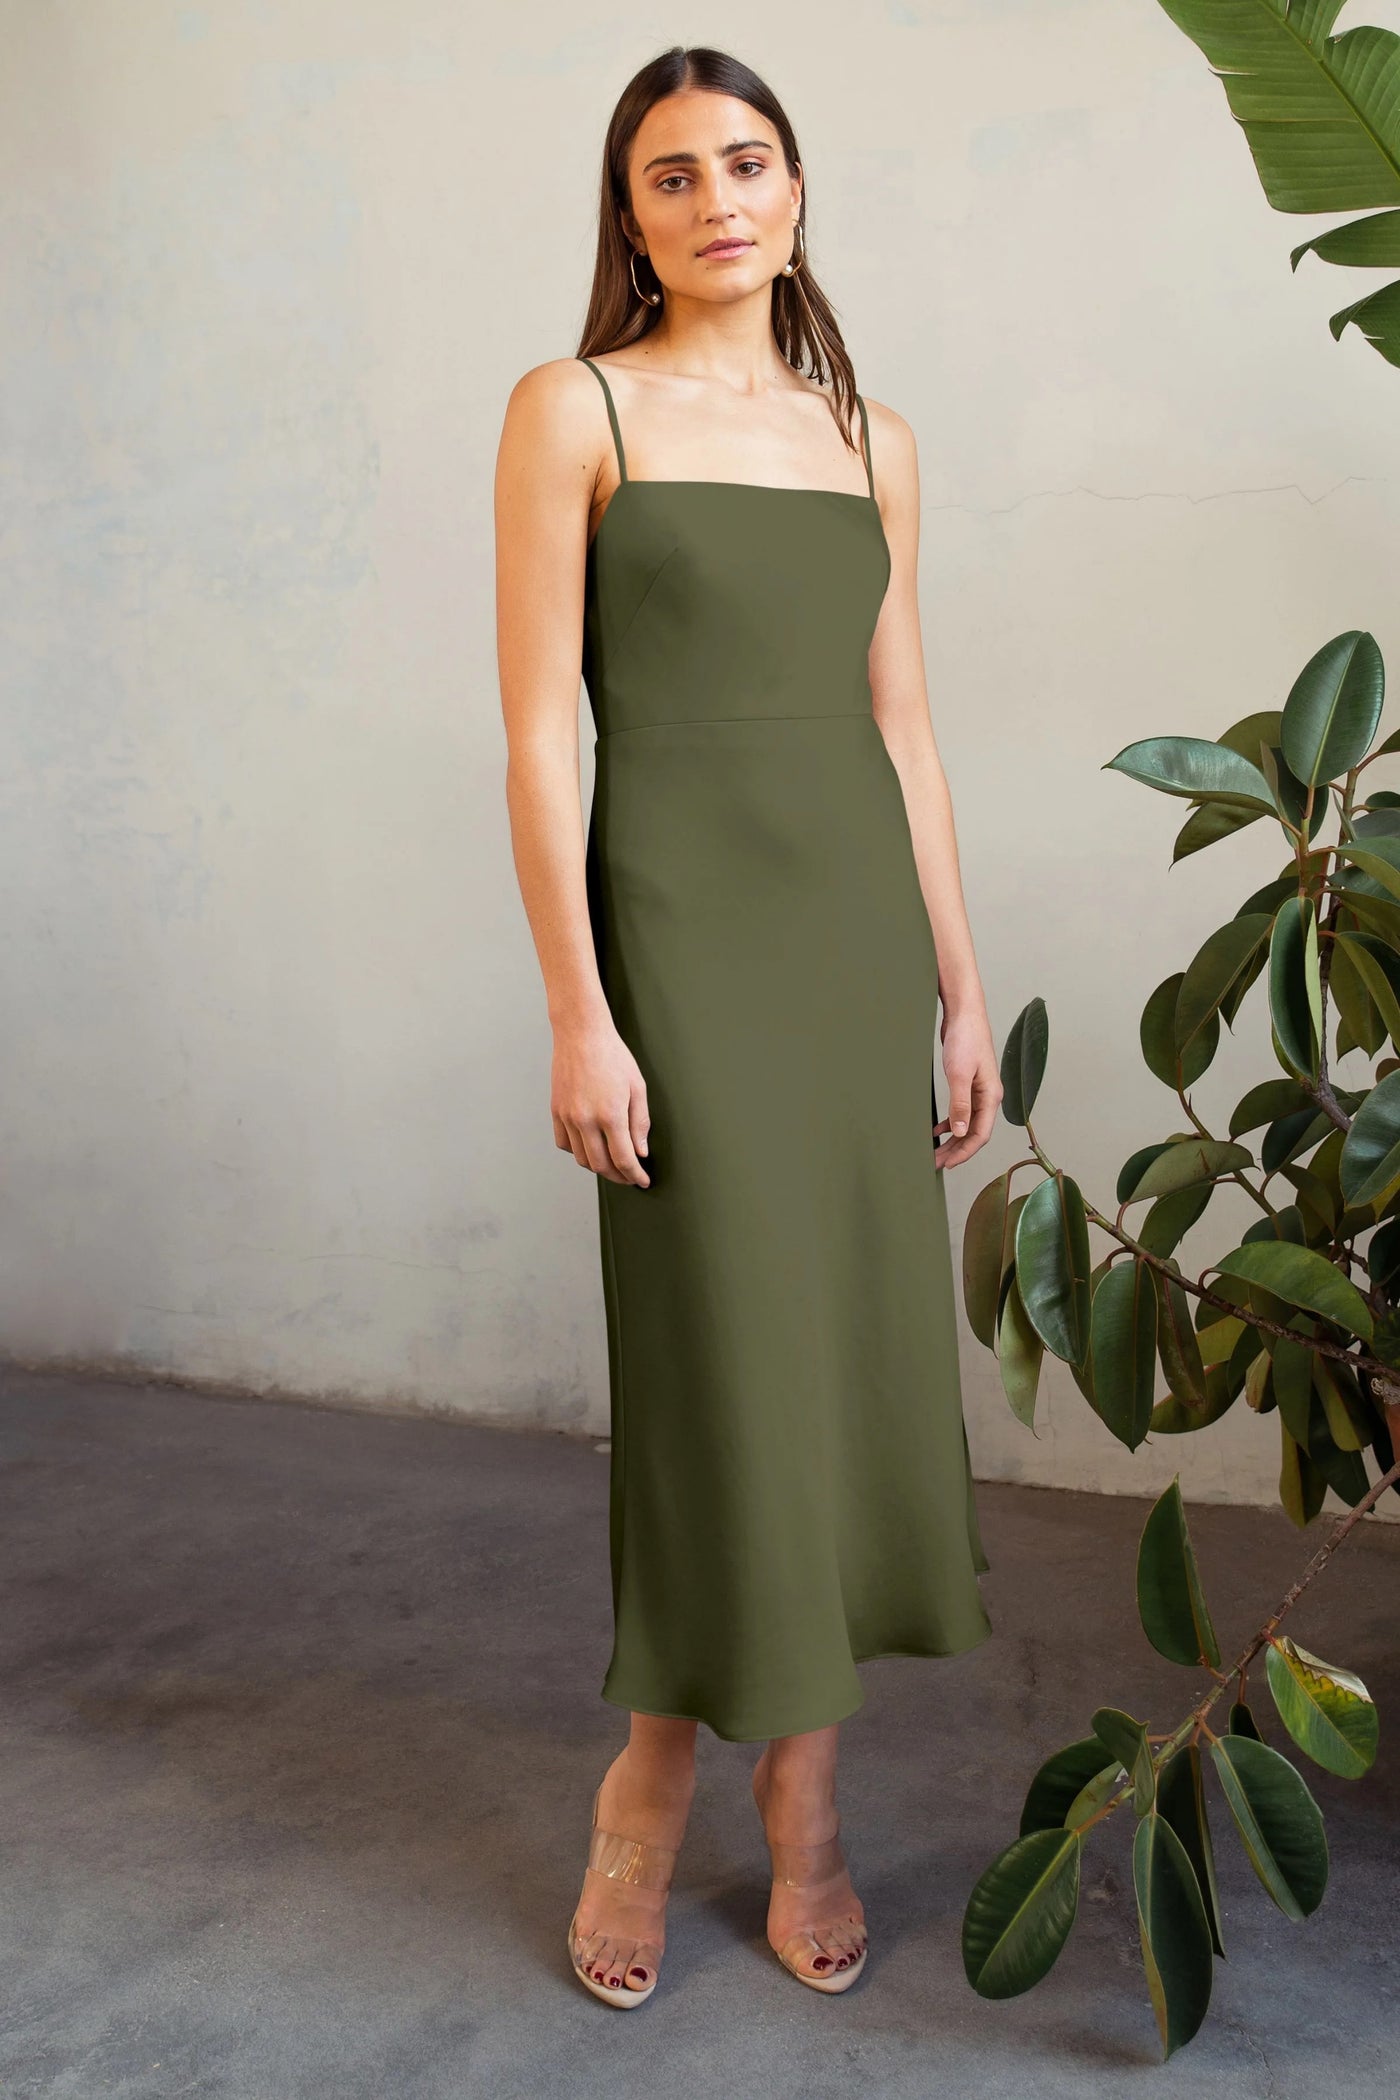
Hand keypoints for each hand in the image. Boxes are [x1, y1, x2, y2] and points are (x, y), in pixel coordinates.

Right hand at [551, 1018, 651, 1186]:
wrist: (581, 1034)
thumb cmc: (613, 1056)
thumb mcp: (637, 1087)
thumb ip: (640, 1123)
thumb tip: (640, 1151)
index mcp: (610, 1114)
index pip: (623, 1159)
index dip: (635, 1175)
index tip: (642, 1181)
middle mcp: (585, 1119)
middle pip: (601, 1165)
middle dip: (618, 1176)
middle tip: (630, 1176)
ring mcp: (567, 1117)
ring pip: (581, 1158)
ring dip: (598, 1167)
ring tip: (612, 1164)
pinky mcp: (556, 1111)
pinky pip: (565, 1144)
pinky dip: (578, 1152)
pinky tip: (590, 1147)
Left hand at [932, 1003, 1001, 1168]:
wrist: (964, 1014)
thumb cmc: (966, 1039)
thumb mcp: (958, 1074)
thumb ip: (960, 1104)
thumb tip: (959, 1131)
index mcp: (991, 1097)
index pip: (981, 1135)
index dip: (965, 1152)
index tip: (948, 1164)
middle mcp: (988, 1097)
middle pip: (974, 1133)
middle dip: (956, 1150)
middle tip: (937, 1163)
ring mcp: (979, 1091)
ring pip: (967, 1124)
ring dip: (952, 1139)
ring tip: (936, 1151)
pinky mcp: (968, 1084)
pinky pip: (962, 1111)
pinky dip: (950, 1122)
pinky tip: (938, 1129)